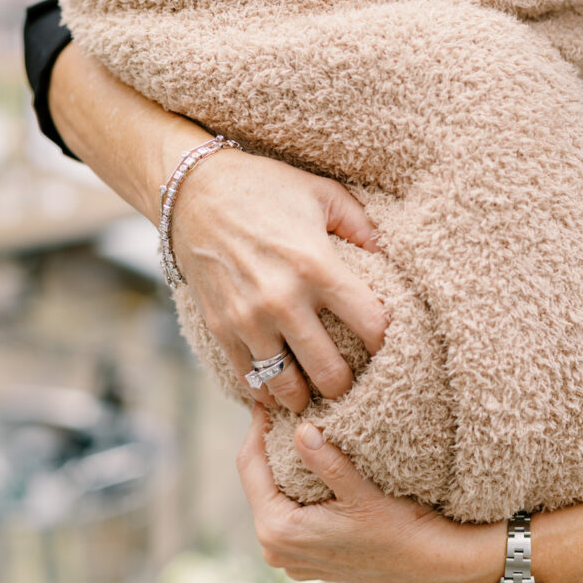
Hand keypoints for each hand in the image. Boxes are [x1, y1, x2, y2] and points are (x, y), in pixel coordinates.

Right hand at [173, 148, 387, 413]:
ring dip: (306, 395)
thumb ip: (361, 225)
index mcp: (317, 266)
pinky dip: (267, 391)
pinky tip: (279, 385)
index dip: (384, 340)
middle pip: (331, 372)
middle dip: (346, 382)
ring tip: (314, 389)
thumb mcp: (321, 193)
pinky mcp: (221, 328)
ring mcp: (248, 320)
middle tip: (350, 378)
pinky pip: (249, 379)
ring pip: (288, 388)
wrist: (194, 192)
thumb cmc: (264, 188)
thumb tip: (389, 255)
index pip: (371, 325)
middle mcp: (283, 300)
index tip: (382, 341)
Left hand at [236, 406, 505, 582]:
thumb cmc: (400, 530)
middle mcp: (275, 548)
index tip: (266, 398)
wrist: (431, 566)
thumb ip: (327, 462)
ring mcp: (289, 557)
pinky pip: (285, 513)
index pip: (249, 467)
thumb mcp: (362, 491)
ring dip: (279, 466)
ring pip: (271, 496)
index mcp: (279, 531)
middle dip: (266, 444)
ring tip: (294, 428)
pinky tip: (310, 465)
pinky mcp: (304, 558)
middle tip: (281, 406)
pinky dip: (292, 488)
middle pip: (256, 481)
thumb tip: (300, 430)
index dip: (257, 428)